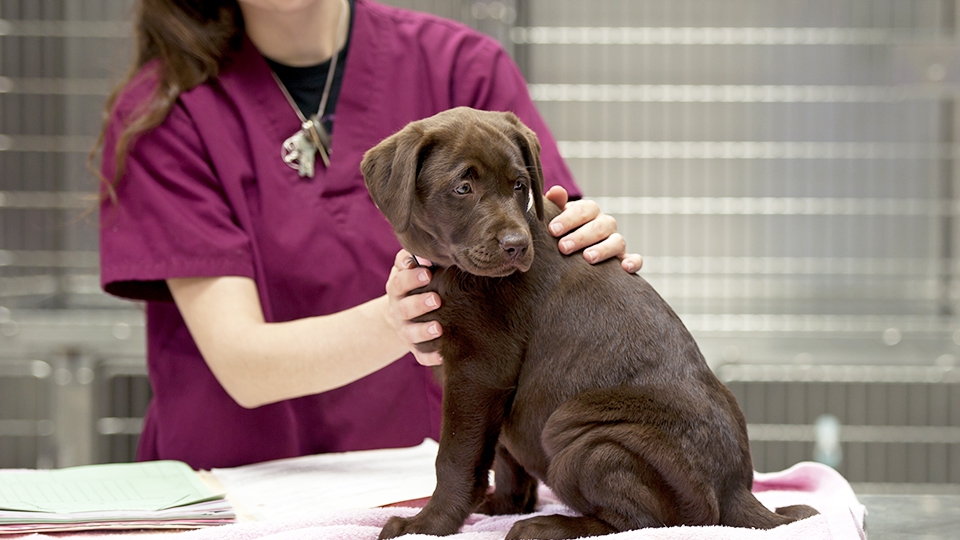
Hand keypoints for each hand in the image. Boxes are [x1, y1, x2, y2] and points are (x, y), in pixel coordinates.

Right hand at [385, 249, 443, 365]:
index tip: (428, 272)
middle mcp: (399, 310)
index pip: (399, 282)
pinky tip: (442, 355)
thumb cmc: (413, 283)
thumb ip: (412, 258)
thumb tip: (426, 253)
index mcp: (397, 288)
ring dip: (424, 331)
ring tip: (439, 328)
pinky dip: (429, 357)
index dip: (411, 277)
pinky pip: (420, 355)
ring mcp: (405, 330)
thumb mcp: (407, 268)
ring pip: (411, 333)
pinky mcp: (414, 347)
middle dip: (420, 304)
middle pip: (406, 308)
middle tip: (436, 300)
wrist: (402, 313)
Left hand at [545, 186, 642, 272]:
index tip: (553, 230)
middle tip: (563, 247)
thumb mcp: (556, 216)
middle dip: (581, 237)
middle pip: (599, 226)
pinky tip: (624, 268)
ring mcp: (616, 241)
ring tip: (588, 258)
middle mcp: (605, 224)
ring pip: (617, 241)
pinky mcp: (624, 258)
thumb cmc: (562, 230)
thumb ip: (556, 204)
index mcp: (590, 211)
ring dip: (603, 249)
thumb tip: (556, 191)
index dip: (568, 219)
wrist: (572, 247)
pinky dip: (633, 262)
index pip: (584, 209)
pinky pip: (635, 259)